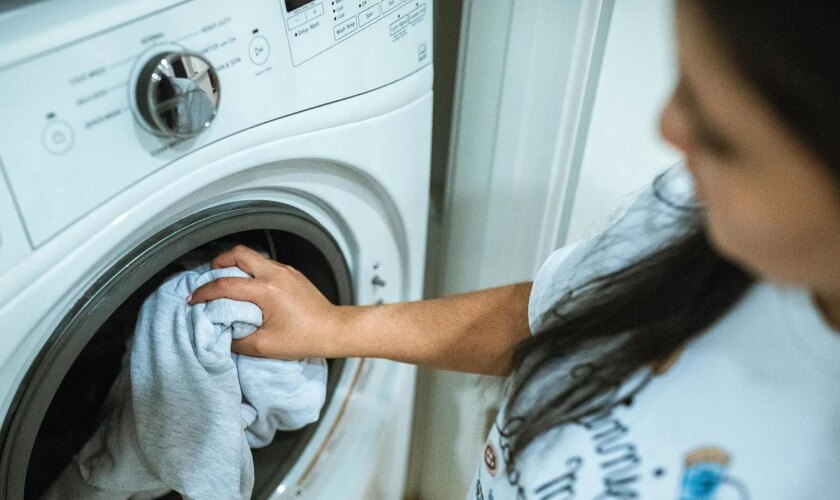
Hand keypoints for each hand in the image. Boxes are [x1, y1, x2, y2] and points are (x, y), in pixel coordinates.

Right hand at [189, 245, 343, 358]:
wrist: (334, 330)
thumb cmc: (305, 339)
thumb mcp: (265, 346)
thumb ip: (237, 340)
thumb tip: (221, 334)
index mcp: (266, 291)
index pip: (225, 284)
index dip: (204, 292)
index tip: (194, 300)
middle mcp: (275, 274)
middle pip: (238, 253)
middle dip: (217, 263)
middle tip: (209, 280)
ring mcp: (285, 271)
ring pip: (252, 256)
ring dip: (235, 266)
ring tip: (226, 283)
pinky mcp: (292, 274)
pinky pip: (265, 264)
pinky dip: (251, 271)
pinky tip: (249, 288)